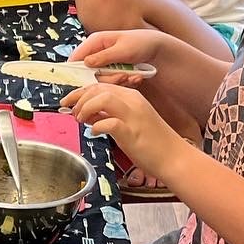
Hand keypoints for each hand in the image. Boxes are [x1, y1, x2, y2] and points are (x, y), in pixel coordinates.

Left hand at [63, 82, 181, 176]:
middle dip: (78, 98)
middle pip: (98, 88)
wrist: (174, 157)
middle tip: (71, 112)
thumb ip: (109, 115)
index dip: (80, 92)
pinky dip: (97, 126)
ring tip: (80, 120)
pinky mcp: (133, 133)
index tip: (68, 102)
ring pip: (103, 98)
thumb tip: (88, 114)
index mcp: (131, 96)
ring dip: (86, 107)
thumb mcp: (129, 122)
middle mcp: (133, 102)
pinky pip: (110, 123)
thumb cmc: (152, 142)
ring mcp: (134, 116)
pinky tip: (94, 132)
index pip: (100, 86)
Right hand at [70, 28, 163, 83]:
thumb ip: (103, 57)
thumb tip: (86, 63)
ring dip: (116, 81)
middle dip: (105, 78)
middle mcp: (96, 52)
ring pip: (100, 79)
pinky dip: (122, 82)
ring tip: (131, 76)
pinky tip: (134, 77)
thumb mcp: (123, 50)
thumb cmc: (141, 43)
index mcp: (95, 41)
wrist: (156, 48)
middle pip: (87, 73)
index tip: (88, 81)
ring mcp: (102, 62)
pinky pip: (109, 82)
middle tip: (121, 77)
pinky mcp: (110, 71)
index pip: (75, 58)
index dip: (77, 71)